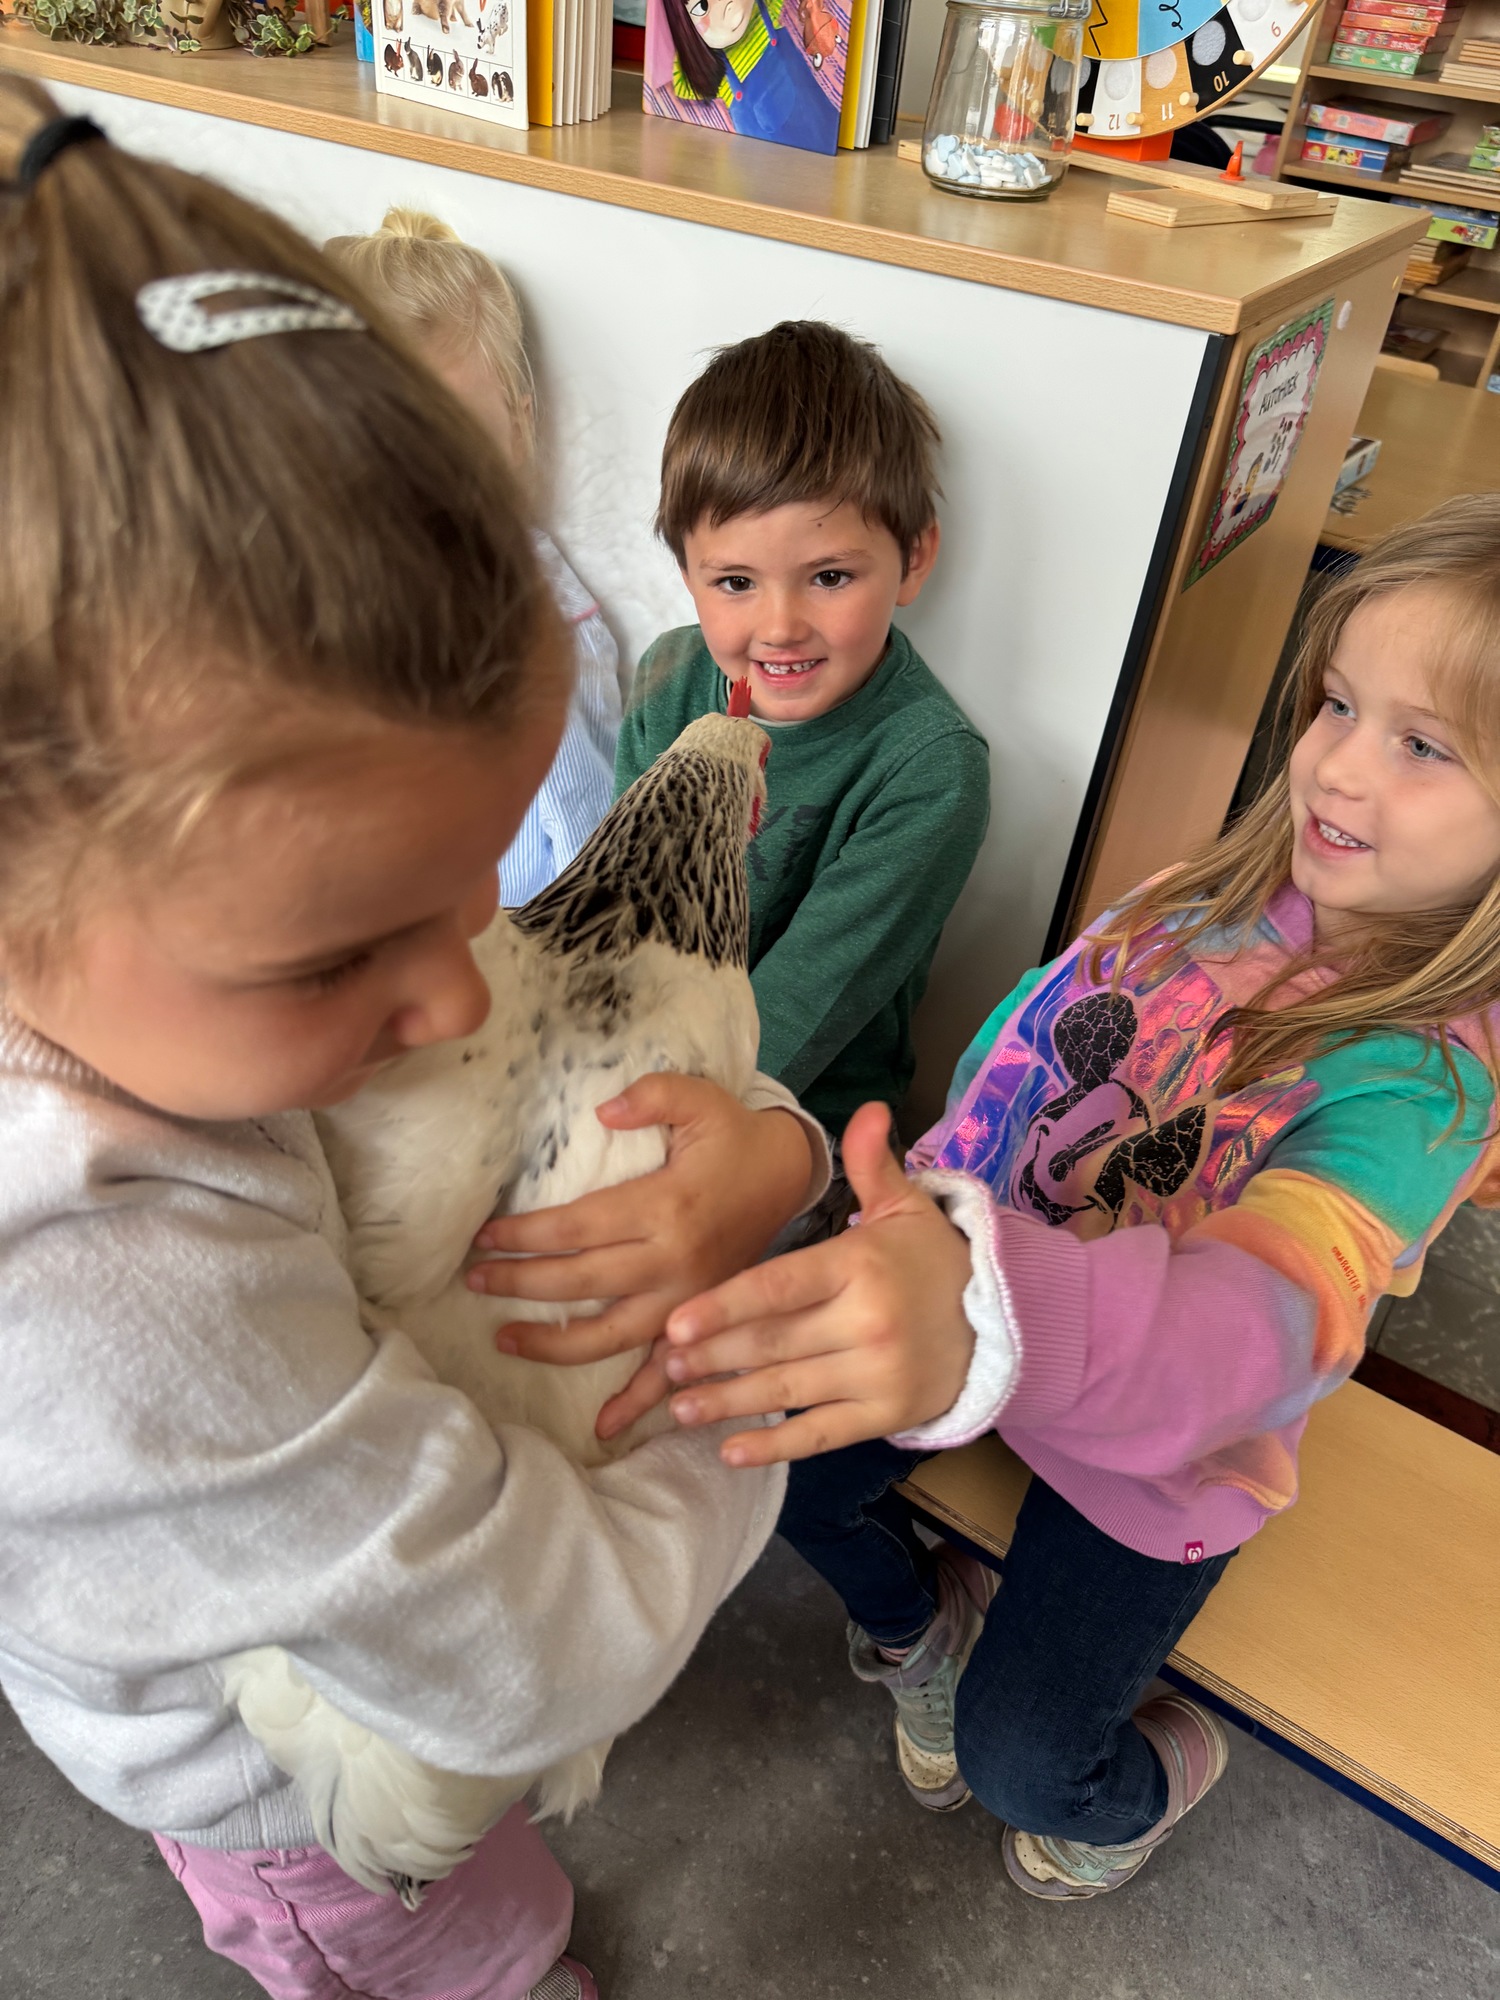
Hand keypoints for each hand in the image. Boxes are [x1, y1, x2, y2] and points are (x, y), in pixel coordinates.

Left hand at [466, 1075, 814, 1431]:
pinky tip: (602, 1426)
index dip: (526, 1235)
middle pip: (581, 1282)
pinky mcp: (702, 1321)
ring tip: (504, 1338)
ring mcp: (688, 1300)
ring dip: (552, 1343)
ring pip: (609, 1335)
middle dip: (520, 1284)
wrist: (788, 1176)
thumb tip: (602, 1112)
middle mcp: (674, 1262)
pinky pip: (666, 1370)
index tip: (485, 1238)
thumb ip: (652, 1095)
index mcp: (666, 1206)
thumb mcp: (700, 1099)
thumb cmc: (733, 1137)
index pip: (578, 1226)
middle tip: (474, 1281)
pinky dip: (638, 1402)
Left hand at [660, 1101, 975, 1466]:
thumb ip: (871, 1164)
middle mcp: (868, 1322)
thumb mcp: (907, 1207)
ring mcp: (877, 1374)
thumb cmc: (933, 1261)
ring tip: (678, 1405)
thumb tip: (864, 1108)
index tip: (675, 1324)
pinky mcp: (886, 1415)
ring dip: (727, 1401)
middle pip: (773, 1341)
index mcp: (860, 1265)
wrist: (1002, 1322)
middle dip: (712, 1355)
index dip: (724, 1307)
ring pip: (787, 1390)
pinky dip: (774, 1446)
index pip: (779, 1287)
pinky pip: (820, 1434)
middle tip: (662, 1363)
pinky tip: (729, 1450)